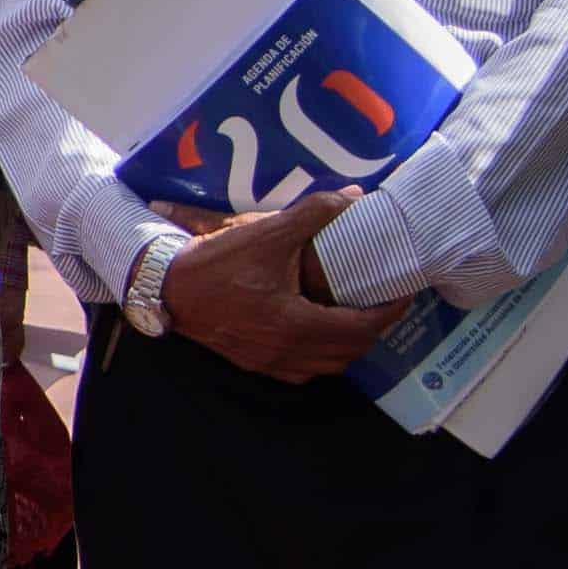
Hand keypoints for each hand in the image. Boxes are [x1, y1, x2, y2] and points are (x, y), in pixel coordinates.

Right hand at [154, 192, 393, 383]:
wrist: (164, 286)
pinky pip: (302, 370)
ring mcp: (268, 362)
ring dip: (348, 345)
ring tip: (354, 316)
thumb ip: (314, 214)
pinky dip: (320, 355)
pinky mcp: (253, 362)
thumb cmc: (216, 261)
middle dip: (373, 329)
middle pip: (350, 352)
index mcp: (296, 323)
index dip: (390, 312)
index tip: (403, 293)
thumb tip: (354, 198)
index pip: (362, 328)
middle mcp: (286, 352)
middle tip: (382, 302)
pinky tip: (317, 331)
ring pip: (327, 366)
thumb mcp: (266, 232)